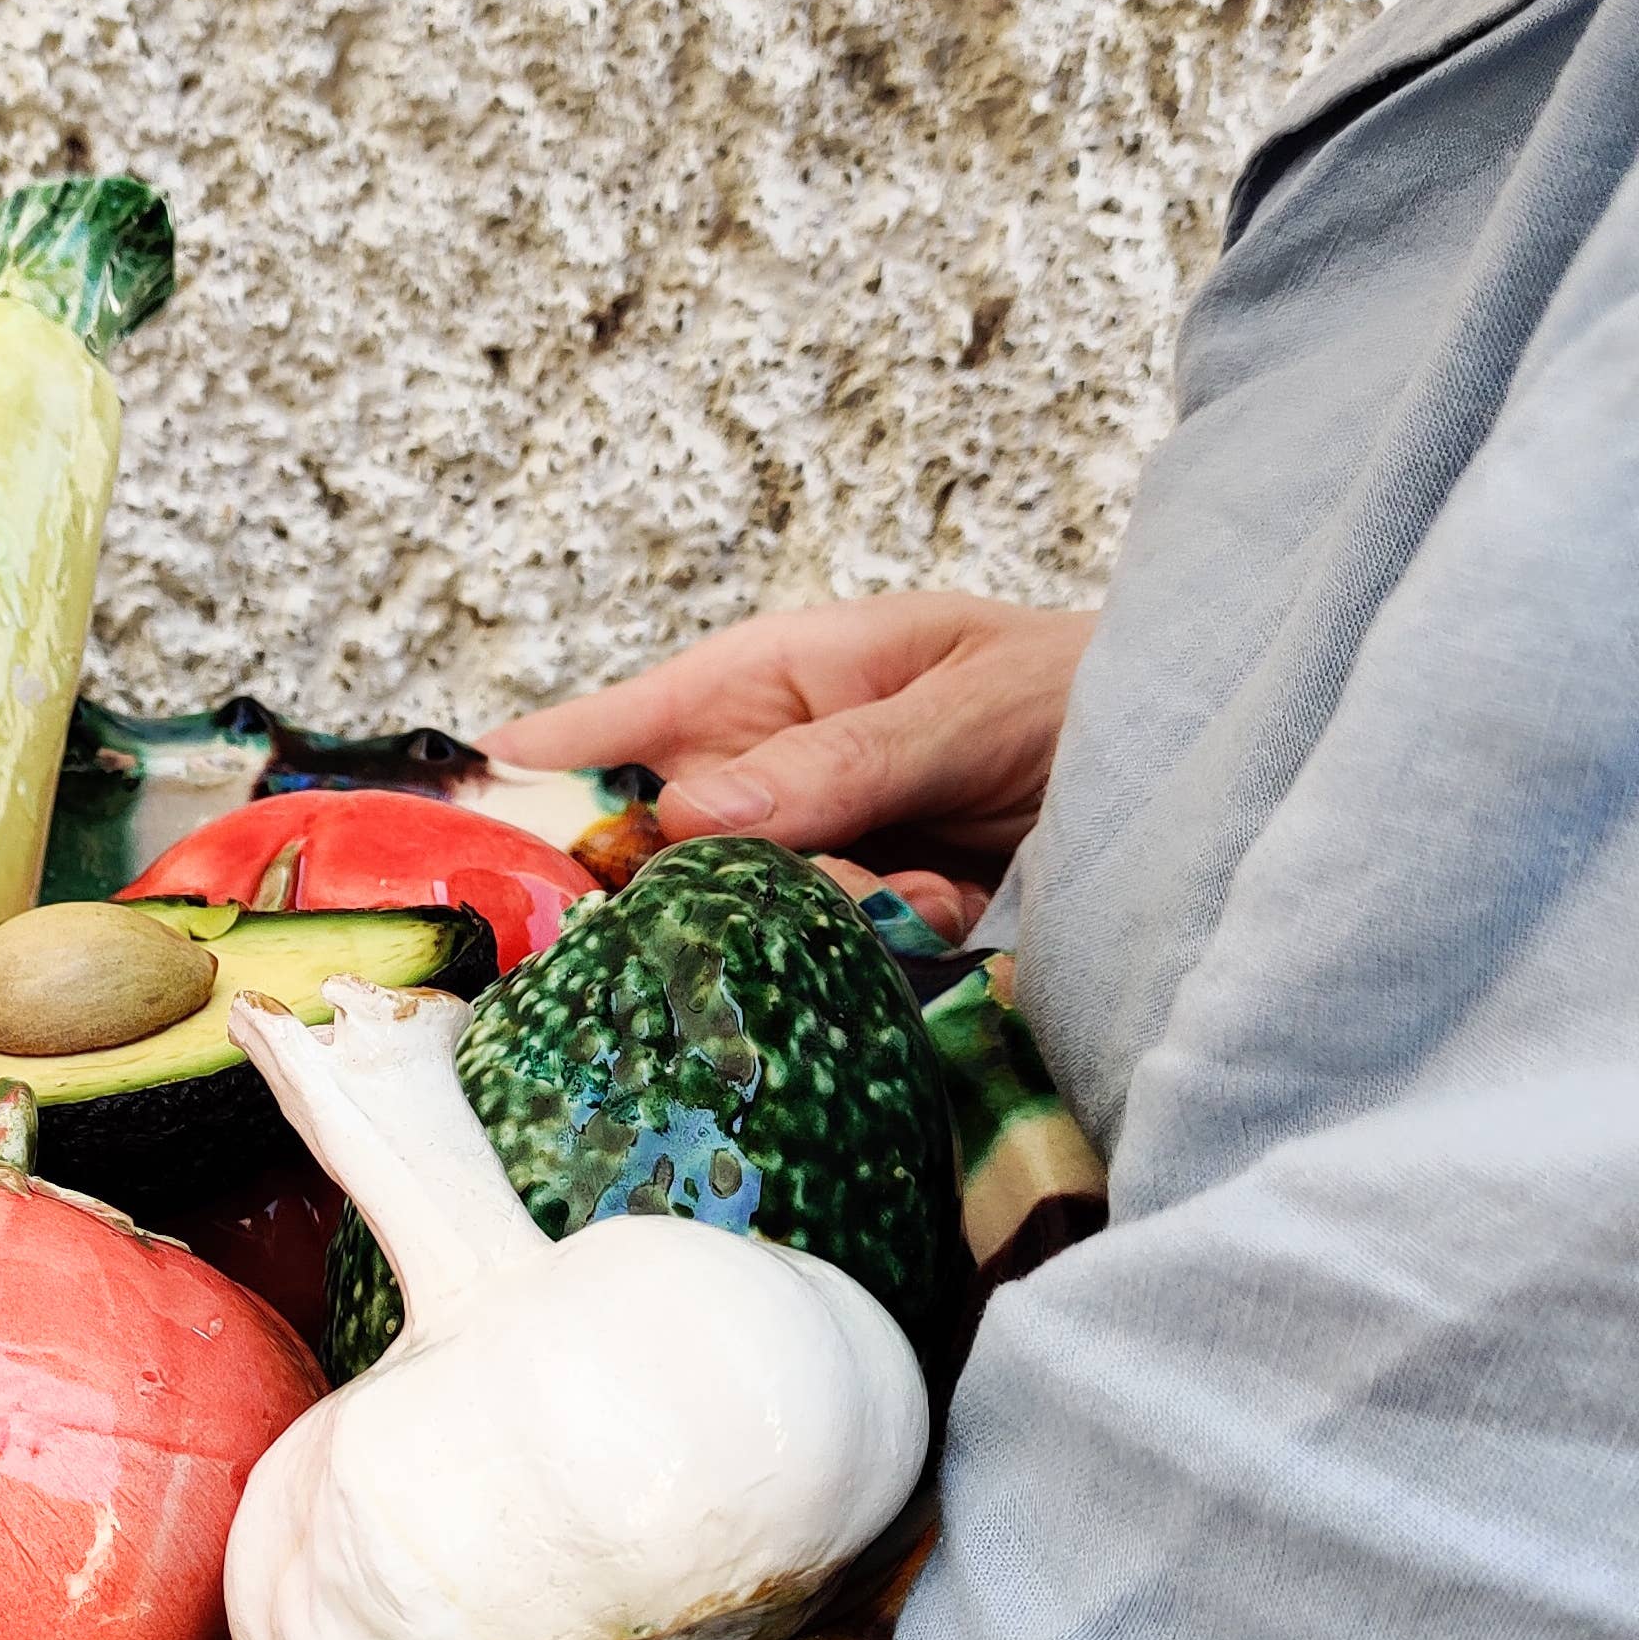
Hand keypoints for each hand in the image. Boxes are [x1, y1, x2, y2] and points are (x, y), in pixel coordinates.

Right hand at [485, 595, 1096, 945]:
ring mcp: (816, 852)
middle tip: (756, 887)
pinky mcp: (865, 921)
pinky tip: (952, 910)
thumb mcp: (962, 708)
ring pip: (739, 915)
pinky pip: (818, 957)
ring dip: (811, 916)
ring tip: (912, 883)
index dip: (524, 779)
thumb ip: (839, 762)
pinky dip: (879, 947)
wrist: (1198, 760)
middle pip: (657, 849)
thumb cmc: (1079, 688)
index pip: (613, 727)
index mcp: (771, 683)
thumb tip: (693, 815)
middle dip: (687, 885)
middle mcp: (773, 773)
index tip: (439, 829)